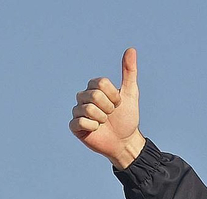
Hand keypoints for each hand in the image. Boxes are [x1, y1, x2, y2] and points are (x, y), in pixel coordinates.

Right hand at [70, 47, 145, 169]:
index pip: (100, 83)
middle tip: (111, 115)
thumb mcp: (131, 93)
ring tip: (104, 123)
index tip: (118, 103)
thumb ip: (129, 71)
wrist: (125, 141)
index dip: (113, 95)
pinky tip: (96, 130)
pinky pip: (80, 122)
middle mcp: (84, 97)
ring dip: (101, 118)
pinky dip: (92, 127)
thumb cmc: (127, 117)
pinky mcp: (74, 126)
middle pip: (94, 95)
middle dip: (108, 108)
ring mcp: (78, 111)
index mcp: (95, 87)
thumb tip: (131, 49)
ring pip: (88, 109)